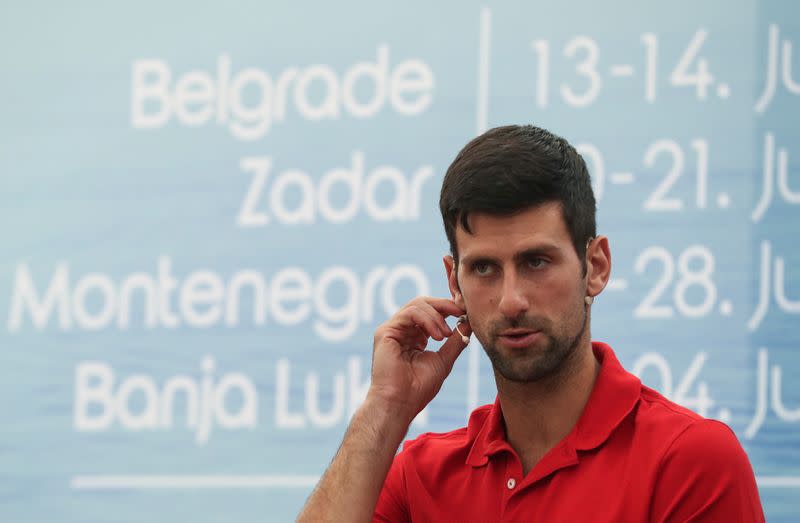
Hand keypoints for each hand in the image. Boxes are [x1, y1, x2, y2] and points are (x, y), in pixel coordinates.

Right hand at [368, 297, 471, 423]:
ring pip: (417, 305)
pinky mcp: (385, 331)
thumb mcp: (444, 360)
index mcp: (414, 336)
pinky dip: (427, 320)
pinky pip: (409, 313)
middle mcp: (402, 330)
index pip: (431, 312)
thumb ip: (455, 341)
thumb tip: (469, 322)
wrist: (400, 403)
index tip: (466, 312)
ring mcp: (392, 330)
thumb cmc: (419, 388)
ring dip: (437, 316)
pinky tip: (437, 336)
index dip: (449, 308)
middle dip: (445, 305)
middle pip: (423, 303)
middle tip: (461, 312)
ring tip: (446, 334)